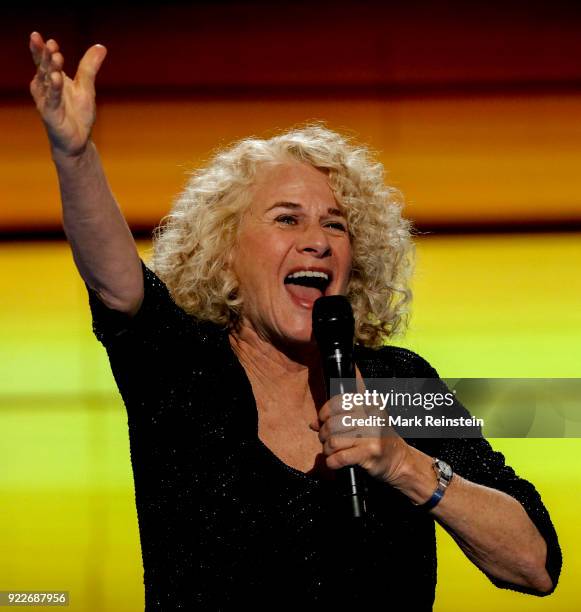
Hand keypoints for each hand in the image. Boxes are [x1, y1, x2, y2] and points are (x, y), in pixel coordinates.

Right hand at [29, 31, 106, 156]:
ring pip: (47, 81)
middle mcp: (45, 87)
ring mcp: (46, 100)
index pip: (44, 60)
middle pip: (44, 67)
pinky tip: (56, 78)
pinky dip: (54, 89)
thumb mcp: (86, 87)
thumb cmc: (78, 114)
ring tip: (57, 56)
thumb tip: (101, 46)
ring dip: (51, 68)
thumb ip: (89, 67)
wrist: (78, 140)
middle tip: (51, 43)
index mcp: (52, 79)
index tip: (39, 35)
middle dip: (47, 55)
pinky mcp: (50, 114)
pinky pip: (52, 99)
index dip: (41, 48)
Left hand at [310, 392, 411, 485]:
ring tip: (332, 451)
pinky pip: (340, 457)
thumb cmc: (380, 439)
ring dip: (327, 449)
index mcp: (370, 404)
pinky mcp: (370, 452)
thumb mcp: (365, 419)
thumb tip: (314, 422)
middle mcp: (372, 416)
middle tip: (326, 440)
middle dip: (324, 434)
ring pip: (334, 441)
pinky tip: (334, 461)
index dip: (325, 412)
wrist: (400, 461)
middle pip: (333, 423)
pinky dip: (332, 461)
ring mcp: (372, 435)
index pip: (339, 402)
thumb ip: (340, 416)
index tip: (322, 420)